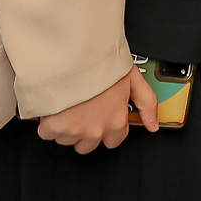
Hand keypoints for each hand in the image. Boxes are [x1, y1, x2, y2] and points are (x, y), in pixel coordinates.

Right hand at [34, 66, 158, 153]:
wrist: (73, 56)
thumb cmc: (101, 62)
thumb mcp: (134, 78)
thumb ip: (147, 103)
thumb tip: (153, 123)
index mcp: (116, 120)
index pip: (114, 140)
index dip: (107, 128)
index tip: (102, 117)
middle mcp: (96, 130)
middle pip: (87, 144)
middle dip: (84, 130)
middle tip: (82, 109)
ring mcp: (74, 130)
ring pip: (67, 139)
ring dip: (66, 125)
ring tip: (69, 102)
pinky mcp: (53, 128)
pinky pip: (47, 133)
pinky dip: (47, 122)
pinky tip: (54, 105)